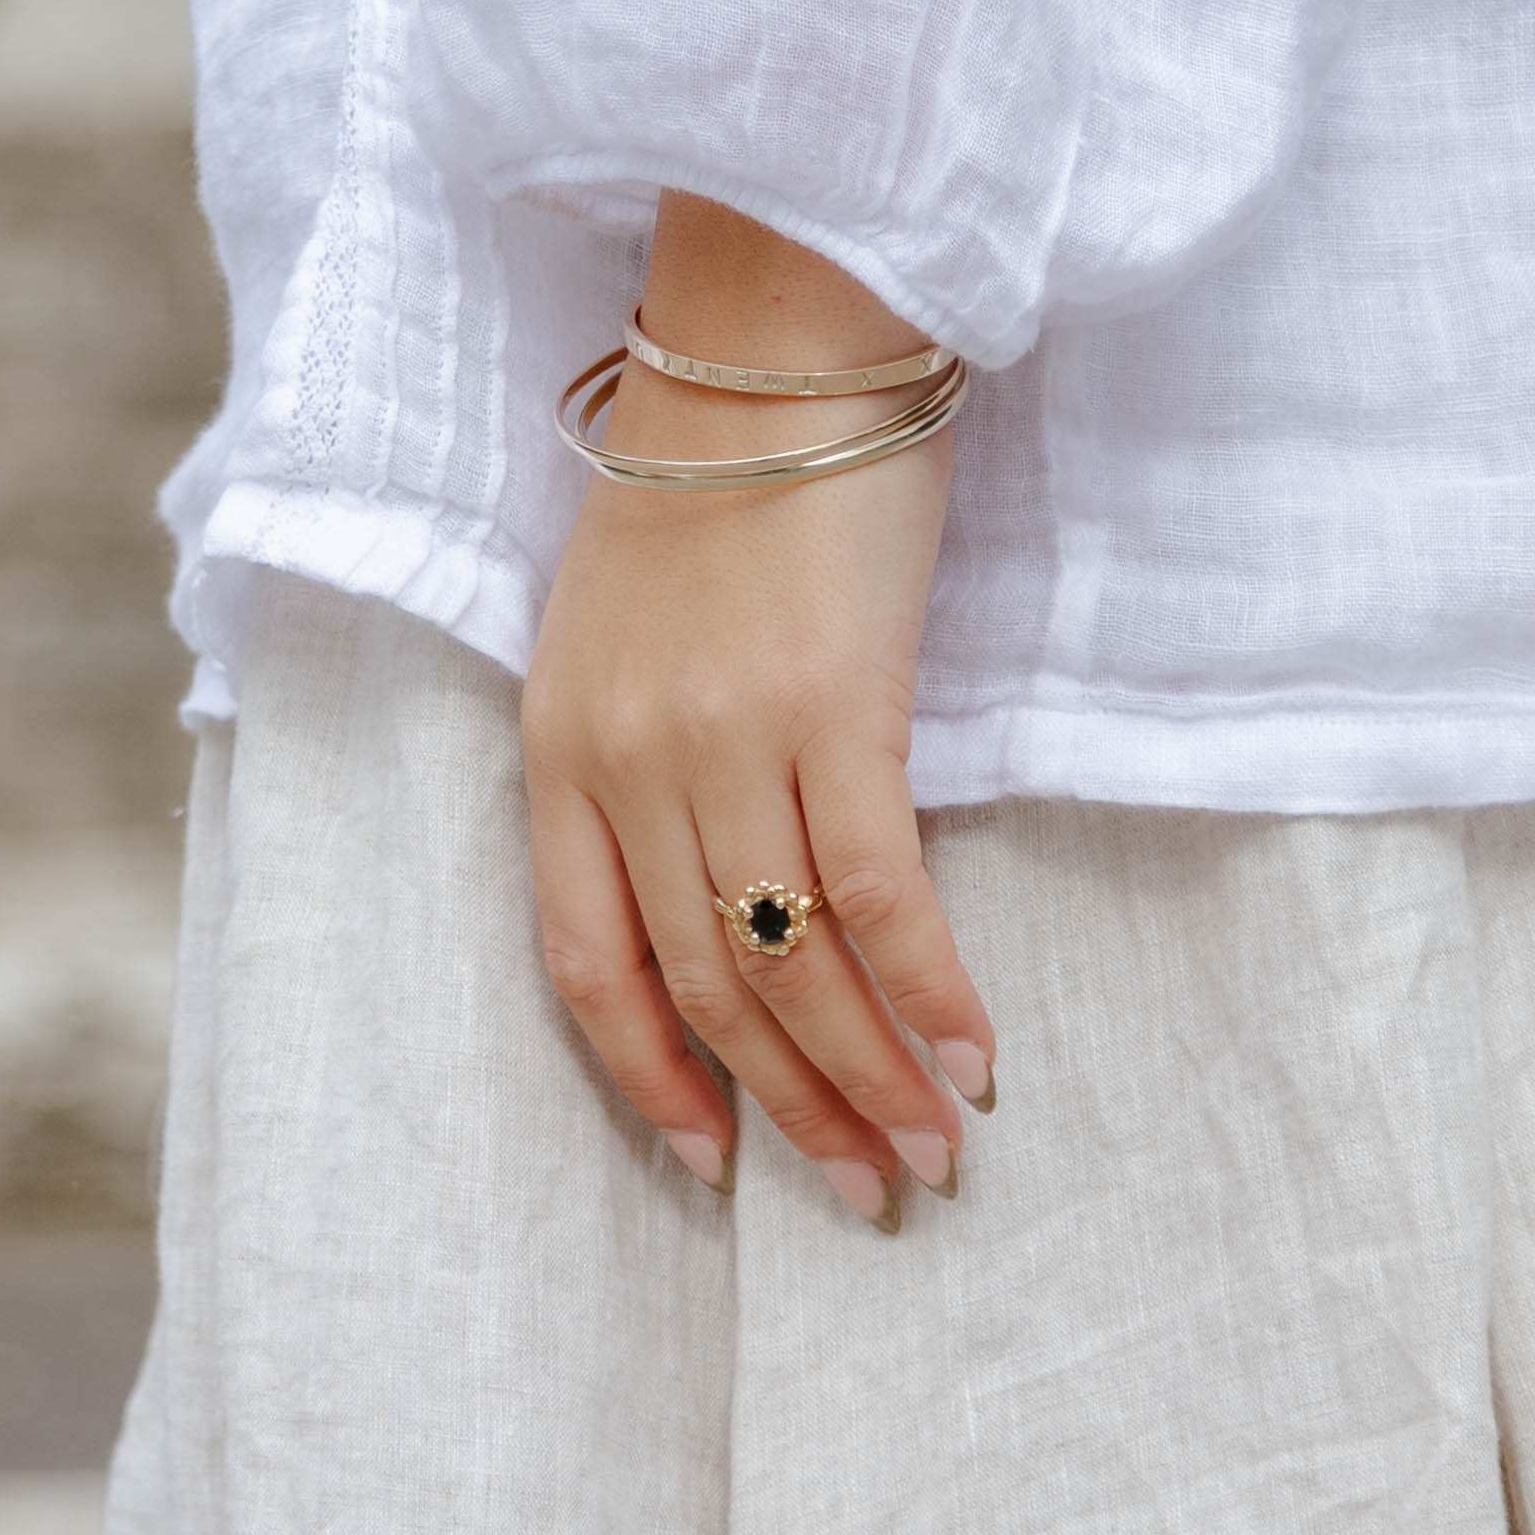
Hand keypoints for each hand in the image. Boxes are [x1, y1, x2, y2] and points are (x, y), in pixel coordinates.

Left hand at [521, 196, 994, 1219]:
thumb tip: (739, 901)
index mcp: (559, 752)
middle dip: (788, 1112)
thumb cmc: (720, 478)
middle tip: (867, 1193)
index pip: (584, 966)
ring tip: (931, 1154)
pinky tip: (976, 1054)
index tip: (713, 1164)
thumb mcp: (631, 633)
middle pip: (701, 987)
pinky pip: (877, 891)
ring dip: (869, 1079)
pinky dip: (928, 989)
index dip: (651, 1082)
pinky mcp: (834, 706)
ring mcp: (725, 738)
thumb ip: (653, 764)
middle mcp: (626, 763)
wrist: (779, 340)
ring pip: (788, 963)